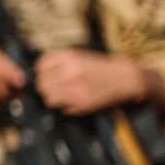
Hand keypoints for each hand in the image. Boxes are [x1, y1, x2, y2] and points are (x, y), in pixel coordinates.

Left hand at [34, 49, 150, 115]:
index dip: (42, 71)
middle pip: (42, 83)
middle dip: (45, 86)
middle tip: (53, 87)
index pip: (41, 65)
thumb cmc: (101, 67)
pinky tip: (71, 101)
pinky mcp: (84, 103)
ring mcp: (77, 88)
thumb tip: (38, 70)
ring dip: (52, 97)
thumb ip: (60, 62)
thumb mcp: (80, 56)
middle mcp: (71, 72)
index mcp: (70, 57)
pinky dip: (63, 106)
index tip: (46, 74)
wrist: (126, 78)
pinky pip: (62, 108)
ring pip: (49, 97)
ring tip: (61, 95)